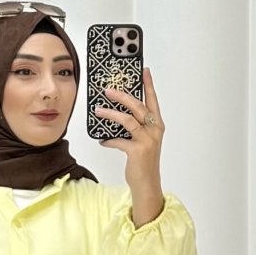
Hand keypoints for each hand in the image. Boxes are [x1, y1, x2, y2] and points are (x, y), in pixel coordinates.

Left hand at [93, 64, 164, 183]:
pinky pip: (119, 140)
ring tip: (98, 110)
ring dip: (110, 114)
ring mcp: (147, 140)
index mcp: (157, 125)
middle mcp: (155, 130)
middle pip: (138, 106)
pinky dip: (108, 140)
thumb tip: (115, 114)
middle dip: (122, 95)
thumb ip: (134, 127)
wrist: (147, 184)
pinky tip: (102, 140)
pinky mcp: (137, 151)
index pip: (152, 100)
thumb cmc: (143, 161)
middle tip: (108, 90)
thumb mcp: (142, 140)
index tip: (144, 70)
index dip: (148, 84)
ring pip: (128, 120)